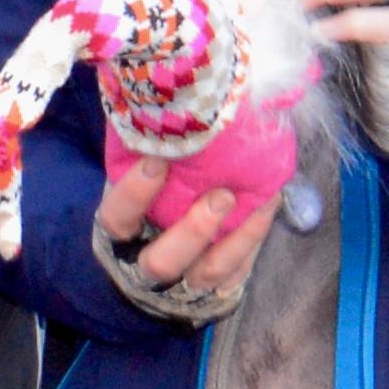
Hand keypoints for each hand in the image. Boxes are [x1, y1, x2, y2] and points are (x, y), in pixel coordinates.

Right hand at [95, 153, 273, 300]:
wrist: (156, 271)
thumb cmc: (145, 208)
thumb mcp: (133, 186)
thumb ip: (143, 157)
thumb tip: (160, 101)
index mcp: (118, 237)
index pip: (118, 219)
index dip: (135, 193)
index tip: (157, 158)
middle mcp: (147, 266)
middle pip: (163, 262)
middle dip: (194, 230)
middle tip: (221, 195)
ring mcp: (186, 282)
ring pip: (210, 271)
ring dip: (237, 238)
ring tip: (258, 199)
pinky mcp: (218, 287)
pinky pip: (239, 269)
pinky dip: (255, 237)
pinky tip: (270, 202)